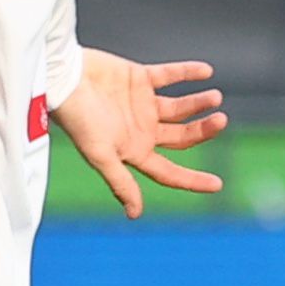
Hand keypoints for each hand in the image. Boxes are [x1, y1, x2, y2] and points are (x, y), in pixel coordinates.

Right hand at [56, 49, 226, 216]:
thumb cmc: (77, 118)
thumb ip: (120, 182)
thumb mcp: (100, 154)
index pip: (169, 172)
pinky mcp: (139, 78)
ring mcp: (142, 104)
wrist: (62, 77)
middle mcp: (141, 130)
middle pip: (182, 137)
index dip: (193, 180)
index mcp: (134, 151)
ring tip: (215, 97)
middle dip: (203, 131)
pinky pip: (169, 75)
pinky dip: (188, 72)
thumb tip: (134, 214)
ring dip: (199, 103)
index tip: (218, 185)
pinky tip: (205, 71)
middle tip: (221, 120)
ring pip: (180, 108)